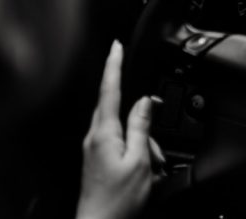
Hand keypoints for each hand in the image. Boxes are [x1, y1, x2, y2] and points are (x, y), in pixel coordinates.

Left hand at [76, 41, 163, 218]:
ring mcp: (92, 150)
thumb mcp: (138, 160)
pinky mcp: (95, 160)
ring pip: (120, 129)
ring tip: (150, 168)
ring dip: (140, 143)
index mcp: (103, 133)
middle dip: (139, 119)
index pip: (109, 90)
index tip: (116, 46)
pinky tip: (142, 169)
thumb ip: (141, 127)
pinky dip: (134, 152)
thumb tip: (144, 102)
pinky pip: (118, 144)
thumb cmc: (116, 200)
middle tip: (153, 145)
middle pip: (116, 110)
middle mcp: (93, 138)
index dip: (113, 65)